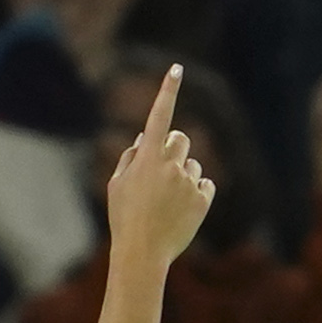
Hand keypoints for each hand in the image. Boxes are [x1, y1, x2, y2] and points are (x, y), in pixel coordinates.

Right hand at [98, 67, 220, 277]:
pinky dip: (195, 194)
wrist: (142, 253)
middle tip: (162, 172)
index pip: (158, 116)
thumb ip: (130, 157)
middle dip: (173, 150)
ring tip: (167, 203)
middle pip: (181, 139)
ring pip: (193, 166)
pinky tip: (181, 211)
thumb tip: (145, 138)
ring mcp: (188, 183)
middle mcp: (171, 166)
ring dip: (183, 176)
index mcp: (147, 159)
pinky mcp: (203, 200)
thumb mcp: (117, 185)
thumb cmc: (124, 218)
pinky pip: (204, 185)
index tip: (177, 68)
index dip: (168, 90)